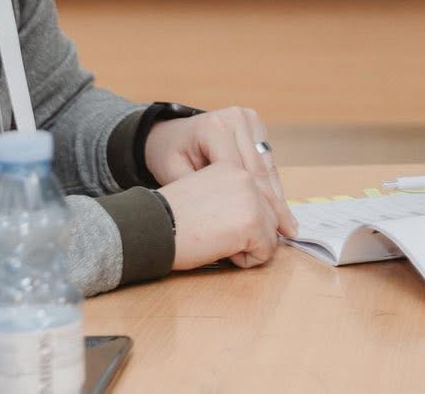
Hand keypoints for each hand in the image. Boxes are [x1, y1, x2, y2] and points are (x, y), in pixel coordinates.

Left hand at [142, 107, 292, 236]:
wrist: (168, 134)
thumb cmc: (169, 157)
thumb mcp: (174, 176)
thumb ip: (201, 194)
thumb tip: (231, 223)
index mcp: (215, 128)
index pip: (241, 173)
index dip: (255, 205)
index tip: (266, 231)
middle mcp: (235, 118)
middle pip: (259, 169)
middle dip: (273, 204)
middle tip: (288, 232)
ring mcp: (247, 118)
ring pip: (267, 165)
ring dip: (277, 196)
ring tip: (289, 224)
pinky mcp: (255, 123)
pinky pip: (267, 159)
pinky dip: (272, 184)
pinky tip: (279, 206)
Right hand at [159, 160, 291, 268]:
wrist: (149, 228)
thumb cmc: (169, 218)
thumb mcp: (205, 195)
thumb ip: (233, 197)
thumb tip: (270, 218)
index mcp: (231, 165)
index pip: (260, 195)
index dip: (259, 218)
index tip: (274, 228)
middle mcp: (244, 175)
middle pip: (270, 214)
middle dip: (254, 233)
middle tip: (222, 238)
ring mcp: (251, 196)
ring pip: (270, 233)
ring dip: (249, 245)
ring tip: (216, 241)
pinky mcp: (252, 220)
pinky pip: (264, 251)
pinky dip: (245, 260)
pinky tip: (219, 250)